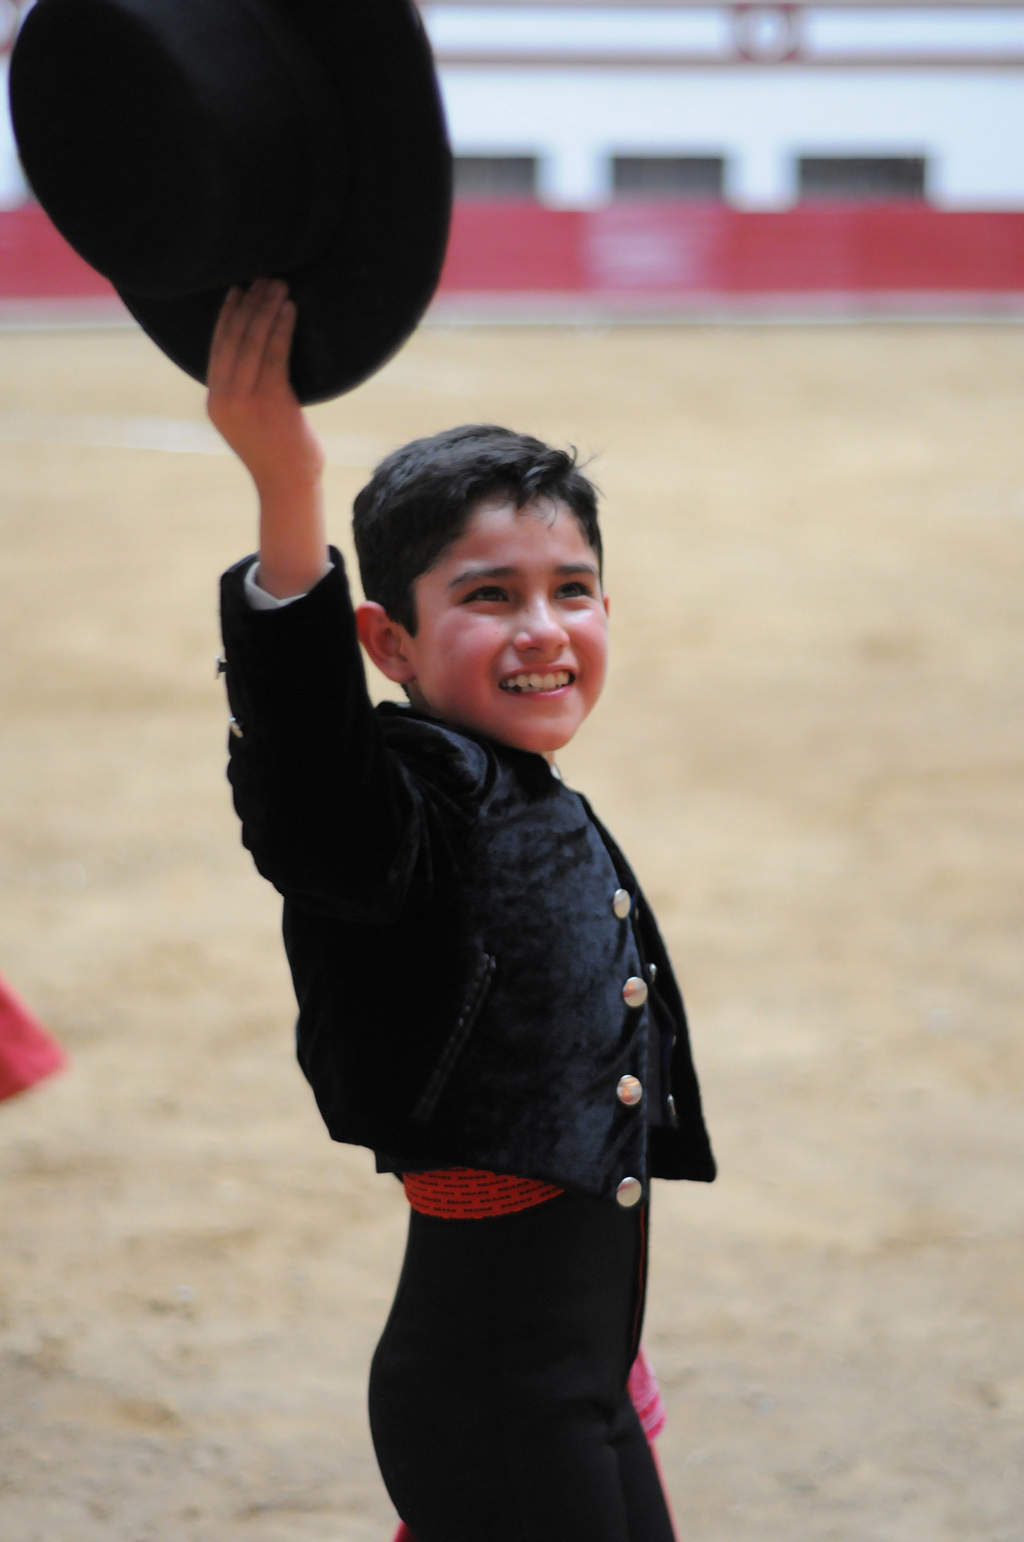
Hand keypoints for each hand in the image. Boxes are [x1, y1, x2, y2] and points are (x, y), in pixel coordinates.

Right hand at [206, 279, 323, 494]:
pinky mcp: (271, 401)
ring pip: (253, 342)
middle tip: (262, 278)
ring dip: (267, 309)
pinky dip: (282, 329)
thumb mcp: (250, 421)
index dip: (227, 316)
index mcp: (216, 401)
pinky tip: (290, 310)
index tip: (238, 290)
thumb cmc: (278, 453)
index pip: (218, 348)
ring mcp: (246, 400)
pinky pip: (275, 355)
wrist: (288, 486)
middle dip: (248, 304)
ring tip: (280, 286)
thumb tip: (256, 358)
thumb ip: (244, 392)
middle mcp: (225, 398)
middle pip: (233, 338)